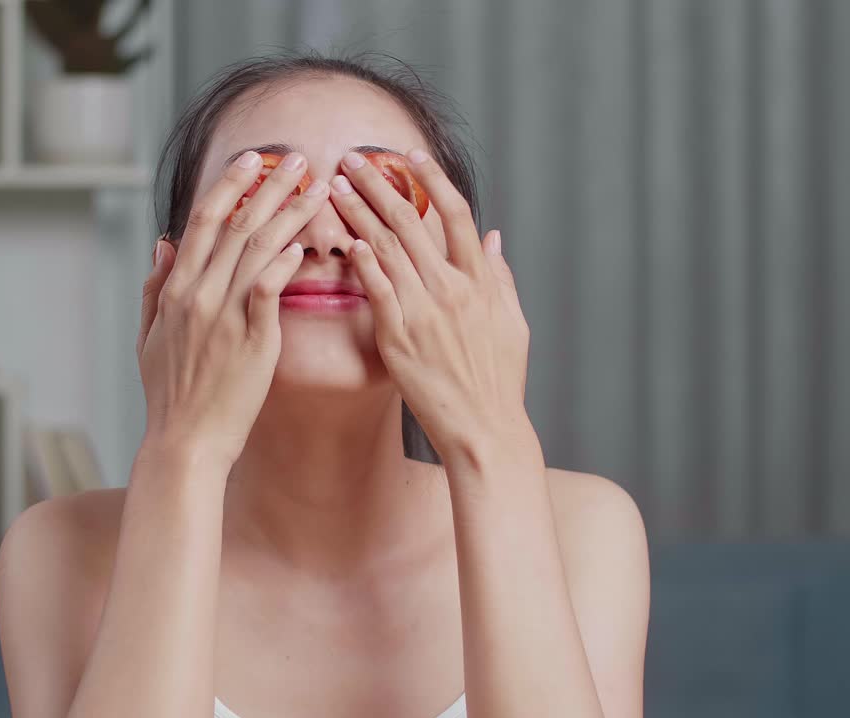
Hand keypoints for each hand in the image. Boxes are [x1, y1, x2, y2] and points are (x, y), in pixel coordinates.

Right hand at [138, 151, 328, 466]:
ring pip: (259, 249)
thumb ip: (154, 286)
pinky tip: (303, 244)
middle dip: (270, 186)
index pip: (203, 221)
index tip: (252, 159)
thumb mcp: (149, 337)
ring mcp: (224, 316)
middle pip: (237, 225)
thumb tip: (162, 243)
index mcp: (175, 289)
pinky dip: (284, 264)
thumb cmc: (170, 394)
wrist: (186, 441)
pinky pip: (268, 291)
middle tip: (299, 158)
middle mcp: (198, 294)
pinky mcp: (251, 341)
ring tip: (318, 190)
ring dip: (290, 214)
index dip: (229, 185)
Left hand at [329, 149, 532, 464]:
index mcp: (481, 281)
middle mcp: (453, 288)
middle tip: (353, 158)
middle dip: (379, 184)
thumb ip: (500, 277)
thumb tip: (492, 237)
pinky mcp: (399, 337)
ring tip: (336, 186)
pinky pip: (375, 289)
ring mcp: (425, 311)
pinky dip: (360, 260)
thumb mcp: (513, 323)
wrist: (484, 429)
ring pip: (386, 247)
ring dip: (359, 212)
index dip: (432, 179)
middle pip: (411, 221)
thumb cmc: (499, 381)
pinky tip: (343, 238)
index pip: (456, 213)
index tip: (408, 155)